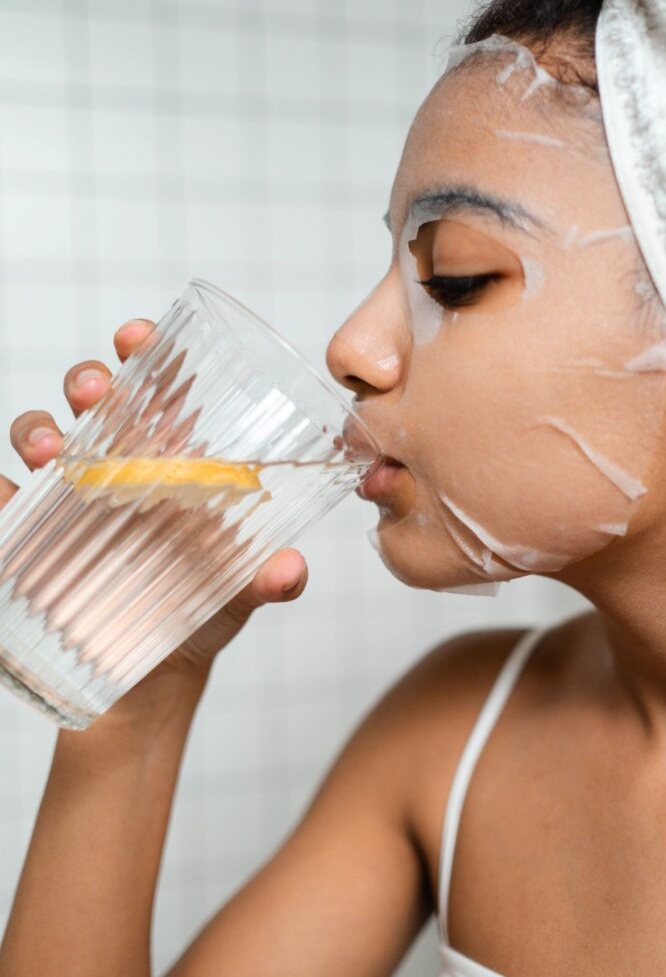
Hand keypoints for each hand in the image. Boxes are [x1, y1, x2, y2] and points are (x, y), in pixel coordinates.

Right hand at [1, 319, 307, 692]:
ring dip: (38, 427)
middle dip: (90, 379)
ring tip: (52, 450)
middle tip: (99, 391)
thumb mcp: (237, 593)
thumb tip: (289, 570)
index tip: (138, 337)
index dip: (144, 352)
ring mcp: (68, 497)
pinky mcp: (29, 536)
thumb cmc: (199, 610)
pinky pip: (1, 498)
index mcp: (171, 460)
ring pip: (38, 433)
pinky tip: (3, 495)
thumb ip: (267, 580)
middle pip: (93, 399)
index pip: (156, 389)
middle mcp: (116, 466)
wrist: (153, 675)